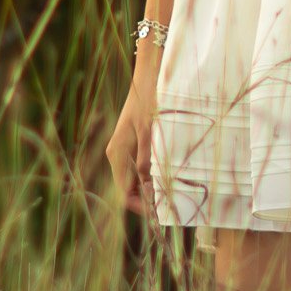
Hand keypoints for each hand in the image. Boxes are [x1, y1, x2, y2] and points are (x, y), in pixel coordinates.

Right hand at [105, 48, 160, 216]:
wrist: (148, 75)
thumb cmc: (150, 101)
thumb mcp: (151, 132)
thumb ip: (147, 161)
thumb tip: (149, 189)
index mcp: (117, 154)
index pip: (124, 193)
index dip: (142, 207)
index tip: (160, 215)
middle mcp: (117, 154)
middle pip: (129, 188)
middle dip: (147, 200)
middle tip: (171, 206)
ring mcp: (124, 148)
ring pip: (135, 178)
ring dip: (151, 187)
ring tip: (173, 193)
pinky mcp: (133, 142)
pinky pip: (139, 166)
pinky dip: (152, 174)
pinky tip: (168, 174)